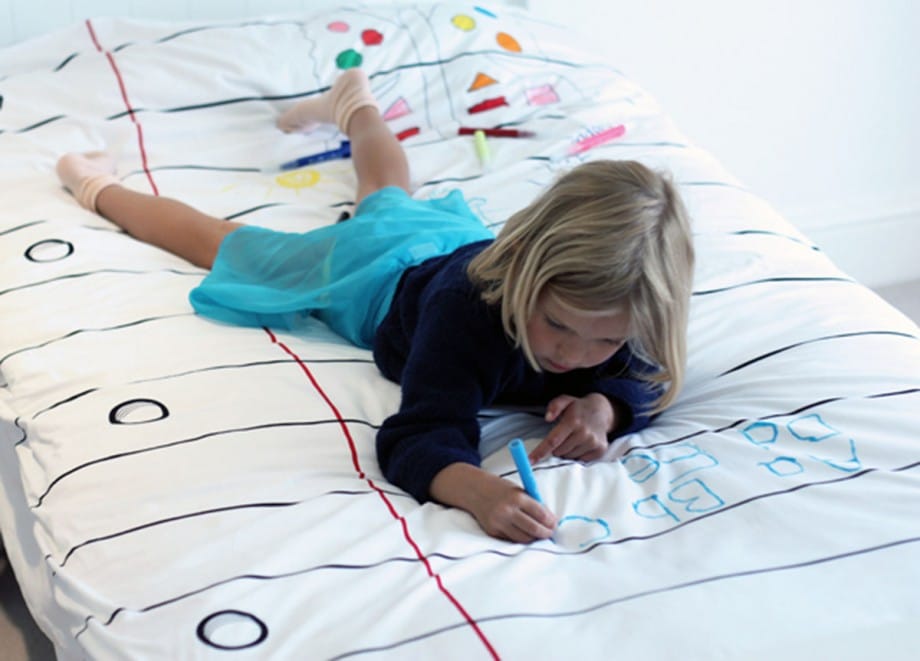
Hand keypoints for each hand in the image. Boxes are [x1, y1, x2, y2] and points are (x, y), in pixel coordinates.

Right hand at [429, 463, 556, 542]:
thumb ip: (532, 503)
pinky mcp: (493, 531)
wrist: (474, 490)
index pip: (540, 514)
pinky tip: (524, 533)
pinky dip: (520, 537)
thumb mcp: (518, 490)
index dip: (551, 521)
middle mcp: (507, 511)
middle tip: (550, 532)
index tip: (555, 523)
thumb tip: (549, 520)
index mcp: (517, 497)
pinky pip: (512, 539)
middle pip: (534, 529)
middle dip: (546, 533)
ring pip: (524, 538)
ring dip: (534, 538)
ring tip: (539, 534)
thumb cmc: (499, 488)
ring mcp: (499, 522)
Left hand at [529, 393, 614, 463]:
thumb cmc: (578, 408)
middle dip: (556, 447)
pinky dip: (578, 454)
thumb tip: (547, 418)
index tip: (530, 461)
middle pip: (559, 451)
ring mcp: (593, 442)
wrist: (603, 411)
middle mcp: (584, 433)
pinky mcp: (600, 449)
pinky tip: (582, 443)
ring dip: (567, 451)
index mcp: (573, 421)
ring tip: (573, 438)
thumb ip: (554, 406)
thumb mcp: (565, 400)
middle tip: (563, 436)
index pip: (553, 440)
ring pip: (570, 457)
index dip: (540, 451)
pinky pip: (582, 460)